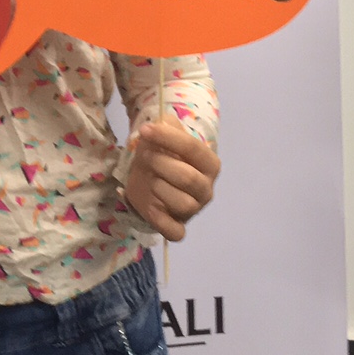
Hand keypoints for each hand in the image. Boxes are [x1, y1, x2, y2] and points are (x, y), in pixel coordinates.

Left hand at [124, 120, 219, 240]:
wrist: (151, 179)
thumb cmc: (163, 156)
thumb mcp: (165, 138)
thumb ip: (168, 126)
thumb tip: (164, 122)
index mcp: (209, 164)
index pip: (193, 148)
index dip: (167, 138)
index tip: (145, 130)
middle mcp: (206, 189)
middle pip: (188, 178)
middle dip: (160, 163)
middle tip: (144, 156)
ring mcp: (193, 210)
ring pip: (181, 204)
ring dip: (157, 188)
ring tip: (147, 178)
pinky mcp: (178, 227)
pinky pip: (176, 232)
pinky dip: (161, 222)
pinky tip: (150, 206)